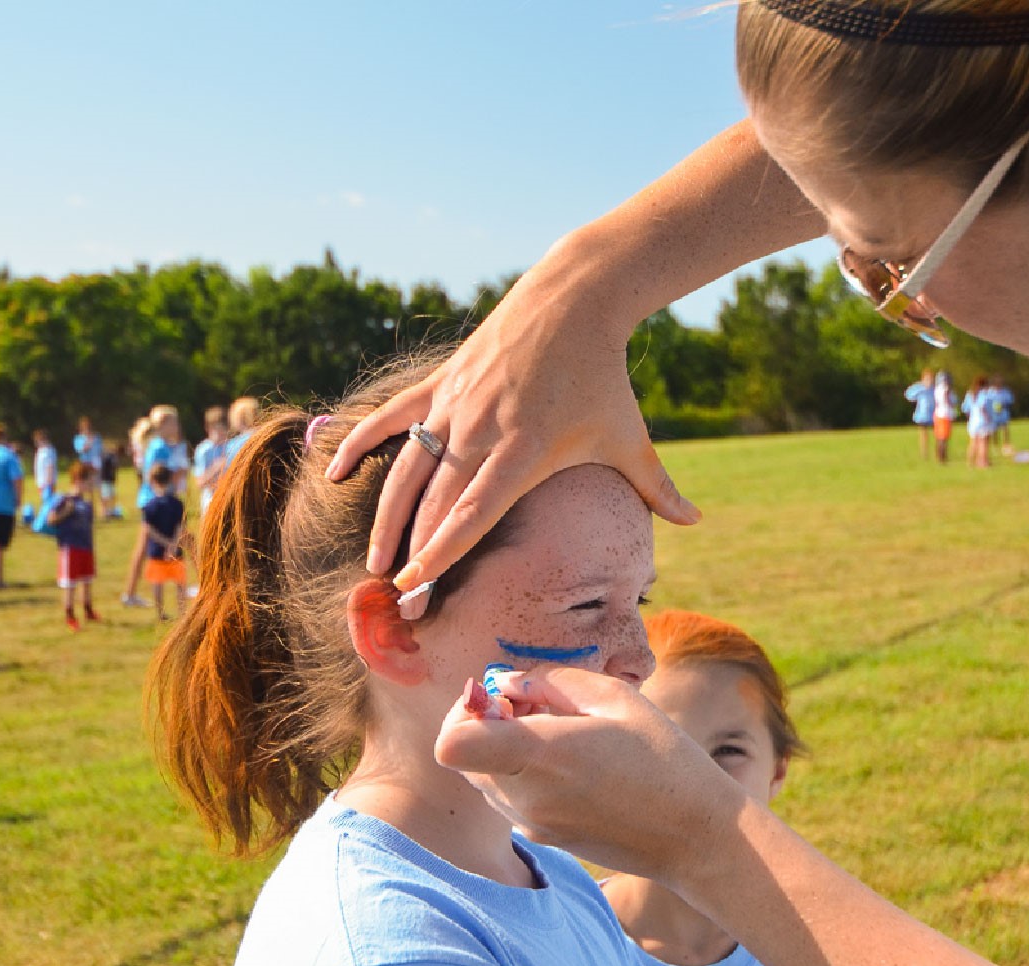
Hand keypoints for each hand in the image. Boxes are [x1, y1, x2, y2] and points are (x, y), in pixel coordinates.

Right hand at [326, 251, 699, 607]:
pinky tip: (332, 471)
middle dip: (413, 556)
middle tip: (399, 603)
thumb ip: (657, 487)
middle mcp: (481, 431)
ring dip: (386, 518)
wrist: (575, 299)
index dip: (440, 556)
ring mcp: (455, 406)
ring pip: (406, 469)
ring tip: (375, 561)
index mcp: (523, 452)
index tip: (417, 591)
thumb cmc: (605, 376)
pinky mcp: (442, 383)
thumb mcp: (629, 436)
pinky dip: (360, 444)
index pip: (470, 515)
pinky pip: (390, 419)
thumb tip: (696, 522)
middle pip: (433, 504)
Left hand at [435, 666, 745, 882]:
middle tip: (535, 708)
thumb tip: (509, 684)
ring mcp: (529, 822)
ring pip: (480, 773)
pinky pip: (506, 795)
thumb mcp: (617, 697)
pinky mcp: (539, 836)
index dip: (464, 711)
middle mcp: (526, 795)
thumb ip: (551, 681)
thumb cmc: (663, 757)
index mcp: (544, 755)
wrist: (693, 835)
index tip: (502, 698)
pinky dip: (519, 773)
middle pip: (461, 752)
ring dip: (501, 748)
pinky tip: (569, 765)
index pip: (453, 743)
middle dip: (486, 722)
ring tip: (560, 736)